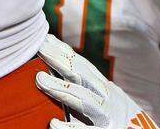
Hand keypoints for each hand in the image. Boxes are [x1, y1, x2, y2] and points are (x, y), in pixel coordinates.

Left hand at [35, 35, 158, 128]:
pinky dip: (69, 128)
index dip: (64, 51)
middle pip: (81, 75)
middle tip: (38, 48)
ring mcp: (108, 117)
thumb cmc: (121, 124)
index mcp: (105, 90)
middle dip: (59, 60)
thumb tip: (56, 75)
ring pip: (83, 99)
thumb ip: (86, 90)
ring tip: (39, 80)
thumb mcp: (106, 103)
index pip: (82, 65)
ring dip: (61, 88)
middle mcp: (108, 99)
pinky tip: (53, 124)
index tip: (45, 39)